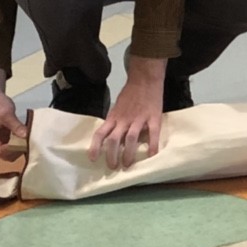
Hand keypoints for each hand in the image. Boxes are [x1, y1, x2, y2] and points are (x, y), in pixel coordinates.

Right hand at [0, 65, 26, 160]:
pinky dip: (19, 144)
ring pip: (10, 154)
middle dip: (18, 149)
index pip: (0, 152)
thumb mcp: (5, 112)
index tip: (26, 141)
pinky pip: (12, 148)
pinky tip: (24, 136)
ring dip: (19, 147)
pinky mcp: (0, 141)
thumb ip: (15, 124)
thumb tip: (26, 136)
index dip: (14, 149)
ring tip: (27, 136)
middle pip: (5, 156)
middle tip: (29, 138)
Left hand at [89, 55, 165, 169]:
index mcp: (114, 117)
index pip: (101, 133)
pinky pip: (152, 133)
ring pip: (130, 139)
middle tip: (113, 167)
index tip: (93, 159)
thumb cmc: (131, 94)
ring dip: (128, 154)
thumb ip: (115, 121)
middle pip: (114, 140)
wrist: (145, 79)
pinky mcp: (153, 117)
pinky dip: (152, 145)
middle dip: (112, 155)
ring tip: (127, 165)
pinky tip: (152, 155)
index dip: (95, 147)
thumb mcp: (117, 107)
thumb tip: (111, 137)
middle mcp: (124, 120)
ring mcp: (139, 119)